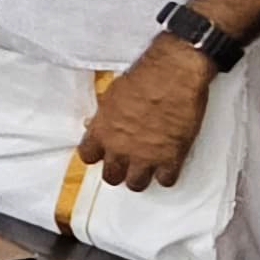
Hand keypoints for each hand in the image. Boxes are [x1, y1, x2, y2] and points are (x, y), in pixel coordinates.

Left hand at [79, 42, 213, 190]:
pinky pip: (166, 181)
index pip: (87, 156)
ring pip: (136, 184)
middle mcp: (120, 148)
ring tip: (146, 167)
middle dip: (117, 171)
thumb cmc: (143, 77)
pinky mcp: (171, 158)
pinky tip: (167, 165)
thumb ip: (103, 117)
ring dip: (140, 177)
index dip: (96, 155)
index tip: (103, 153)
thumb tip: (95, 125)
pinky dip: (167, 175)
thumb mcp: (111, 95)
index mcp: (102, 131)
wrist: (173, 74)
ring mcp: (146, 156)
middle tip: (125, 163)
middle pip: (111, 177)